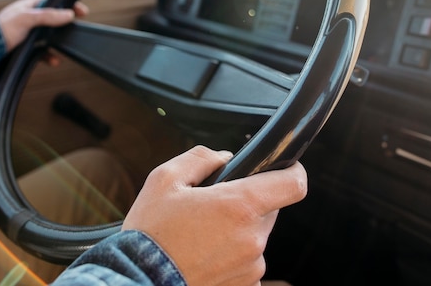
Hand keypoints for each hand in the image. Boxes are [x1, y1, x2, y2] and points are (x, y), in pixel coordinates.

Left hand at [0, 0, 87, 51]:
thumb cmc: (1, 30)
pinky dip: (50, 56)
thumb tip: (68, 14)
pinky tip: (54, 60)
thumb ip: (48, 16)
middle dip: (66, 25)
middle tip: (77, 28)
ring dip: (58, 43)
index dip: (69, 5)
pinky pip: (43, 52)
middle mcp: (30, 19)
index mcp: (30, 7)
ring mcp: (29, 34)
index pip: (54, 2)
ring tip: (66, 47)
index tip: (82, 11)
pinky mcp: (27, 48)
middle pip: (54, 20)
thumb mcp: (27, 18)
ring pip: (50, 37)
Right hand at [122, 145, 307, 285]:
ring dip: (237, 231)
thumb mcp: (164, 180)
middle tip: (212, 206)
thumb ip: (201, 158)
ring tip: (200, 236)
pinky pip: (247, 262)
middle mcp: (253, 239)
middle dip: (247, 203)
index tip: (285, 168)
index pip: (293, 185)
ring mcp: (251, 267)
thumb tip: (224, 157)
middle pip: (269, 210)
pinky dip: (231, 257)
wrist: (137, 280)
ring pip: (255, 237)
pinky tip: (203, 256)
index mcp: (239, 206)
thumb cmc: (150, 233)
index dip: (293, 171)